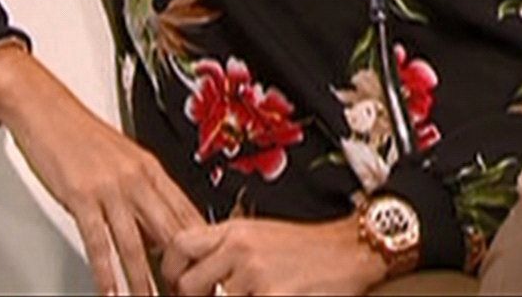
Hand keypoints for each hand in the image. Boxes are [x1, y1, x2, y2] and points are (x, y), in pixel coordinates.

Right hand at [0, 45, 200, 295]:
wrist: (42, 106)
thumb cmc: (77, 132)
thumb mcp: (121, 158)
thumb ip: (141, 191)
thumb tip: (155, 227)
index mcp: (150, 169)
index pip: (186, 214)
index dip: (198, 247)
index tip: (203, 270)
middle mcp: (136, 179)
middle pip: (169, 232)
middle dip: (178, 269)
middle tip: (184, 292)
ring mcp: (110, 188)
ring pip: (135, 244)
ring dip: (143, 280)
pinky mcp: (81, 196)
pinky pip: (98, 241)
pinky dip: (105, 271)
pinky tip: (109, 289)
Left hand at [159, 216, 389, 295]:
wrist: (351, 251)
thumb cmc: (308, 247)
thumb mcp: (260, 235)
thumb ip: (226, 250)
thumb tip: (196, 271)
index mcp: (234, 231)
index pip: (179, 245)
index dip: (170, 270)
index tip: (175, 283)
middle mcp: (240, 250)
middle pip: (189, 284)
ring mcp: (256, 276)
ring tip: (251, 293)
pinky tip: (271, 294)